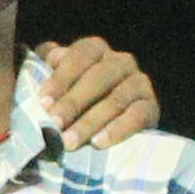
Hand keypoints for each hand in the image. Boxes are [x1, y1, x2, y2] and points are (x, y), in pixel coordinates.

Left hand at [30, 32, 160, 150]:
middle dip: (73, 102)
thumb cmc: (74, 98)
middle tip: (53, 124)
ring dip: (90, 122)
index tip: (43, 101)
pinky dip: (117, 130)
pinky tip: (98, 143)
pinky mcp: (151, 106)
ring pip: (115, 100)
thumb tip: (50, 56)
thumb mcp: (59, 79)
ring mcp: (139, 82)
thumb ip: (49, 64)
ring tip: (69, 142)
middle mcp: (121, 61)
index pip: (81, 56)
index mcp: (96, 50)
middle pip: (98, 77)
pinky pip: (136, 116)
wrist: (110, 123)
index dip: (62, 78)